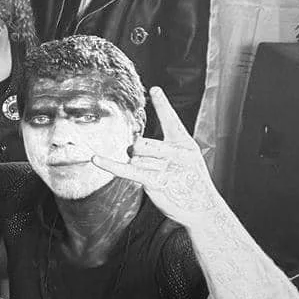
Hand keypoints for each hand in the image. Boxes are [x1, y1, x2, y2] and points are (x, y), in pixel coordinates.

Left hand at [91, 88, 218, 226]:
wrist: (203, 209)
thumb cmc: (190, 182)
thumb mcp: (187, 160)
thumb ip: (164, 149)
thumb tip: (134, 146)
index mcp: (185, 144)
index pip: (171, 120)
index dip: (163, 105)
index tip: (155, 90)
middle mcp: (177, 153)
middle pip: (141, 143)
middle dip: (137, 153)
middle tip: (148, 164)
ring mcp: (168, 167)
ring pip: (135, 158)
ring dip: (138, 168)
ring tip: (156, 177)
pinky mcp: (157, 181)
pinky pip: (128, 170)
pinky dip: (110, 165)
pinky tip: (96, 160)